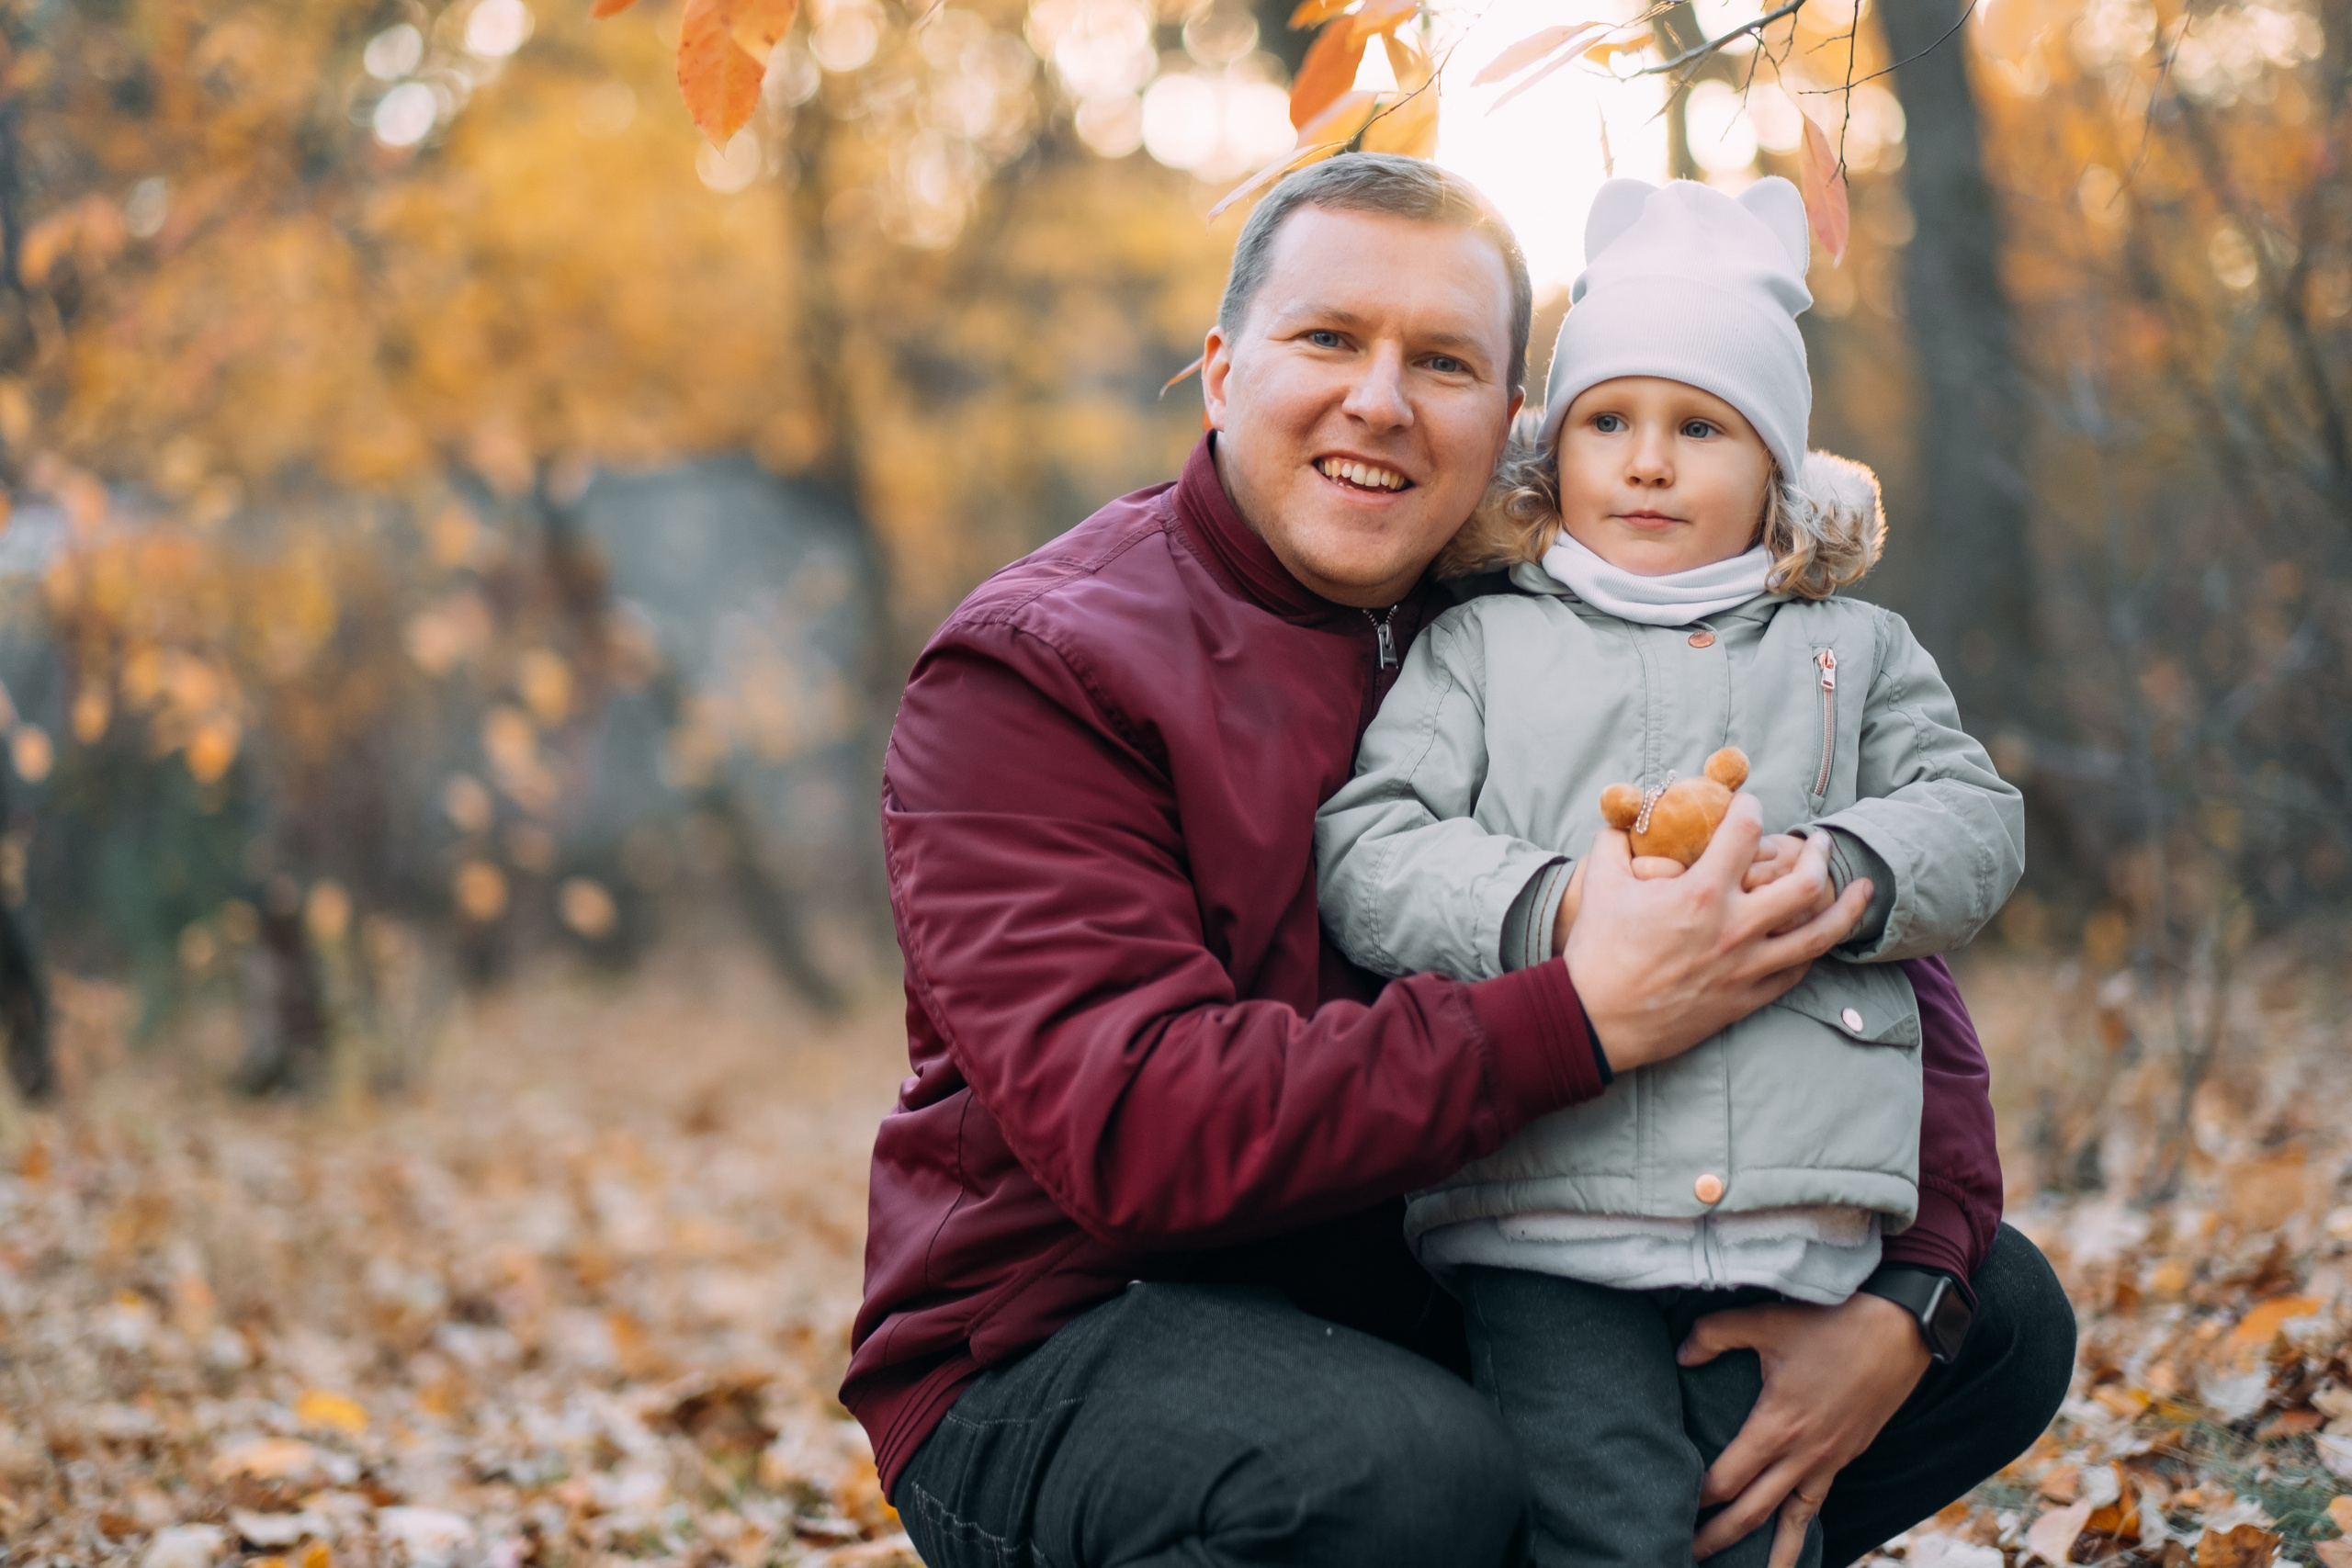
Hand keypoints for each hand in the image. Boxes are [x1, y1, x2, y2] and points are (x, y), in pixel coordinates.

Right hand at [1561, 795, 1872, 1073]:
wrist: (1596, 1020)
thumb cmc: (1596, 952)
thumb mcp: (1601, 886)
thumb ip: (1616, 843)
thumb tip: (1623, 820)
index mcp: (1701, 893)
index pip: (1746, 831)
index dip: (1751, 807)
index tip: (1749, 805)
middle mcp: (1734, 928)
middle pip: (1804, 880)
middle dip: (1817, 853)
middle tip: (1817, 842)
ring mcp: (1746, 966)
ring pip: (1819, 932)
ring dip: (1845, 906)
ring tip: (1860, 888)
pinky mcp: (1747, 998)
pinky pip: (1798, 970)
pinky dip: (1814, 949)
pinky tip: (1820, 935)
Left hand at [1679, 1292, 1930, 1566]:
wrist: (1900, 1329)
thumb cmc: (1832, 1323)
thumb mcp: (1765, 1321)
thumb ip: (1712, 1336)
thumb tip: (1681, 1356)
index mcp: (1777, 1426)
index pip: (1726, 1480)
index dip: (1697, 1497)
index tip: (1671, 1504)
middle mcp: (1803, 1455)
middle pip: (1752, 1513)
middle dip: (1718, 1538)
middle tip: (1687, 1554)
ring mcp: (1829, 1461)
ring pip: (1792, 1521)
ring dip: (1769, 1553)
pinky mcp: (1846, 1456)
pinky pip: (1817, 1503)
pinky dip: (1802, 1528)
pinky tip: (1791, 1540)